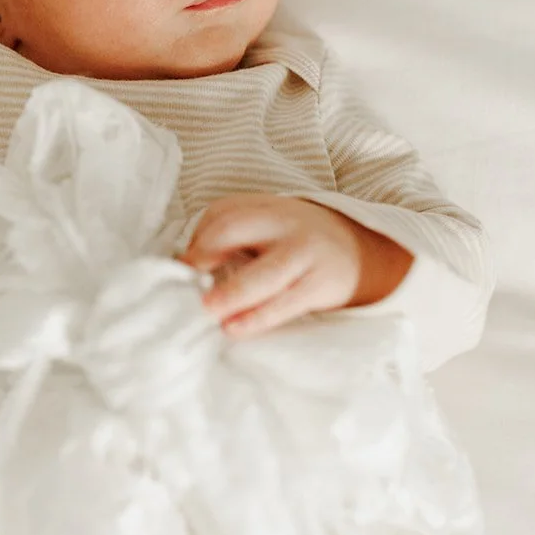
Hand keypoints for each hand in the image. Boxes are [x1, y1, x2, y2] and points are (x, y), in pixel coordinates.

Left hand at [179, 195, 412, 338]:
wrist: (357, 251)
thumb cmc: (294, 242)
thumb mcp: (266, 227)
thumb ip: (230, 238)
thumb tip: (182, 268)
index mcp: (264, 207)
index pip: (222, 214)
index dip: (197, 241)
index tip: (178, 267)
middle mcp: (284, 223)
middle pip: (236, 228)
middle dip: (206, 253)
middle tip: (182, 285)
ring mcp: (305, 253)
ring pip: (265, 272)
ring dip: (232, 292)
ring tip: (206, 310)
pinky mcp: (320, 285)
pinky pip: (286, 302)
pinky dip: (258, 317)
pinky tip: (234, 328)